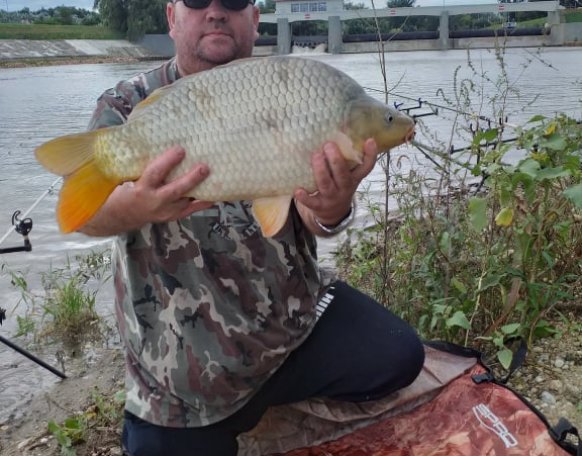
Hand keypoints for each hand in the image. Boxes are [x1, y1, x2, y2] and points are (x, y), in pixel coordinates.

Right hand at [80, 146, 211, 235]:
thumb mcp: (122, 176)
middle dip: (191, 178)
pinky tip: (215, 195)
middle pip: (176, 189)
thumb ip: (135, 161)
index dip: (168, 162)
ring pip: (186, 200)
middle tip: (204, 166)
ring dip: (200, 189)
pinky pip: (190, 210)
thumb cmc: (120, 189)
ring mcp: (165, 212)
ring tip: (215, 177)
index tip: (180, 149)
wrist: (118, 216)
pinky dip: (203, 203)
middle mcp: (154, 202)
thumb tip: (146, 134)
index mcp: (141, 189)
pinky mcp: (172, 217)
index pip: (155, 173)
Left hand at [294, 138, 378, 226]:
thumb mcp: (346, 173)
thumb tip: (341, 123)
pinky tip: (297, 190)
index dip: (370, 155)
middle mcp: (345, 187)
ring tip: (315, 156)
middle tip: (329, 145)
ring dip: (320, 171)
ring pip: (326, 184)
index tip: (370, 140)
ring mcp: (332, 197)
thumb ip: (345, 156)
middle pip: (342, 174)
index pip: (366, 167)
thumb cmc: (338, 184)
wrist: (333, 213)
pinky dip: (304, 197)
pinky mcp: (319, 206)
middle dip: (336, 160)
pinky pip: (311, 202)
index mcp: (354, 177)